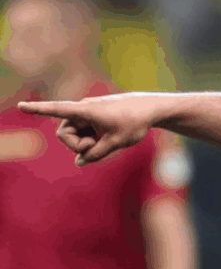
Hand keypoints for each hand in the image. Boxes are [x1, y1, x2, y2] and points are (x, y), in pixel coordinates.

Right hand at [18, 94, 152, 164]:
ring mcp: (88, 114)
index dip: (38, 110)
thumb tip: (79, 162)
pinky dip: (92, 140)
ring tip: (105, 141)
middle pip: (65, 134)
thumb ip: (95, 154)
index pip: (57, 109)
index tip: (21, 106)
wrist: (151, 109)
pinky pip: (84, 133)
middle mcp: (83, 109)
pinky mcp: (93, 118)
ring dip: (85, 143)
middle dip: (76, 145)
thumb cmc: (134, 123)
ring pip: (75, 135)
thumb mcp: (115, 143)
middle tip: (95, 147)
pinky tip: (104, 140)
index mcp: (86, 110)